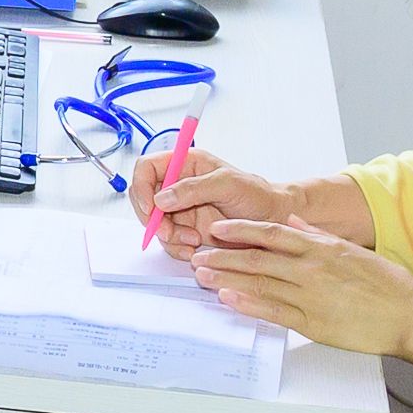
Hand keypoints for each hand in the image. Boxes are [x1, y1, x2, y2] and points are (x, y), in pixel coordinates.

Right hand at [130, 149, 292, 258]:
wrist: (272, 221)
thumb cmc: (257, 196)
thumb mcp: (228, 184)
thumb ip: (193, 188)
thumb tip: (161, 198)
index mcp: (185, 164)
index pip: (147, 168)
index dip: (141, 186)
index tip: (150, 207)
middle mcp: (178, 185)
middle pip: (144, 199)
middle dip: (153, 219)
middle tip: (168, 232)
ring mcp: (180, 208)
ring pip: (154, 224)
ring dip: (168, 237)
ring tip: (193, 240)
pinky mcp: (185, 229)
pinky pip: (167, 240)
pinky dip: (177, 248)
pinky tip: (195, 248)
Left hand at [190, 218, 412, 356]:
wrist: (410, 315)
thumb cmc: (387, 285)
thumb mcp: (352, 250)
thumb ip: (318, 236)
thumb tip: (294, 223)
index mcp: (321, 248)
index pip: (272, 233)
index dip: (241, 229)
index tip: (218, 228)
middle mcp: (312, 268)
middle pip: (258, 257)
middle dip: (224, 255)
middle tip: (198, 254)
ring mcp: (311, 296)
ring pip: (260, 283)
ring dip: (227, 278)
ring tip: (202, 274)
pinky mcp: (313, 323)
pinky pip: (273, 311)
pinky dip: (248, 304)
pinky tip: (228, 299)